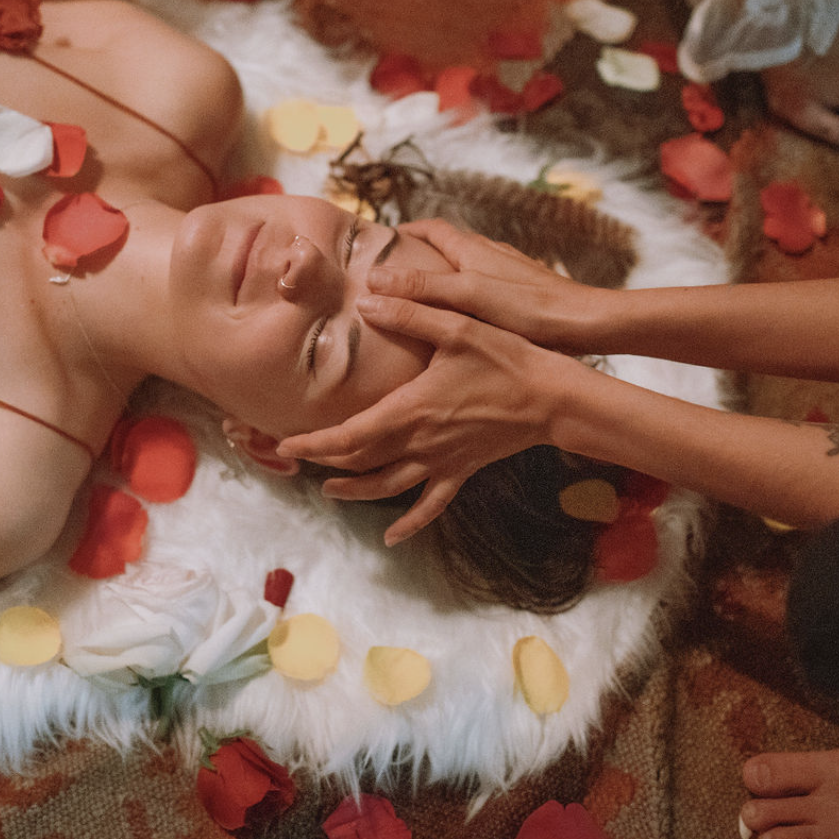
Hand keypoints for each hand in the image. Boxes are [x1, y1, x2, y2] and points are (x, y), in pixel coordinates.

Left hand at [276, 293, 588, 545]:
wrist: (552, 398)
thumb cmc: (507, 358)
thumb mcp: (457, 327)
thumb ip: (411, 313)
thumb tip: (368, 301)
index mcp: (412, 409)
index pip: (351, 435)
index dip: (315, 444)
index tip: (286, 446)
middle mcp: (421, 442)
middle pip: (361, 461)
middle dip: (324, 461)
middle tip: (296, 458)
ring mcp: (441, 461)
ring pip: (387, 486)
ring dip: (355, 490)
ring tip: (328, 489)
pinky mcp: (462, 470)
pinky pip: (430, 504)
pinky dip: (410, 523)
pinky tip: (393, 537)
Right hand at [372, 220, 596, 353]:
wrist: (588, 323)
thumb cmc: (528, 309)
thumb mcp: (467, 296)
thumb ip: (421, 288)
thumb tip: (372, 279)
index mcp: (472, 249)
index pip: (430, 228)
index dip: (404, 232)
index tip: (379, 243)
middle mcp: (490, 253)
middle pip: (447, 246)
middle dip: (419, 254)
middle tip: (393, 274)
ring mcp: (509, 273)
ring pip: (467, 267)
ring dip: (443, 276)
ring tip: (423, 300)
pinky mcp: (524, 293)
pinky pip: (485, 287)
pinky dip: (466, 295)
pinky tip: (466, 321)